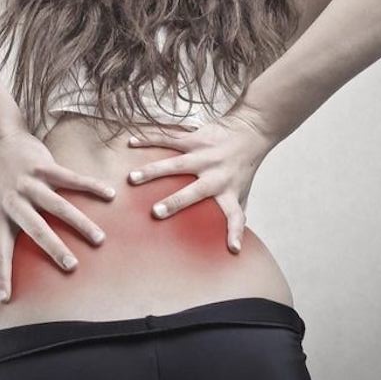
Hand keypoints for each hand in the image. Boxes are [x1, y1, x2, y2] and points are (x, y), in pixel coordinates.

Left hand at [0, 128, 115, 303]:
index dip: (2, 276)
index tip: (6, 300)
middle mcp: (14, 202)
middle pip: (36, 229)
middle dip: (54, 248)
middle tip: (72, 266)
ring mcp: (30, 184)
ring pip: (58, 206)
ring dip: (80, 223)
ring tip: (99, 238)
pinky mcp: (45, 167)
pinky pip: (72, 179)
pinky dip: (91, 187)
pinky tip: (109, 194)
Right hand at [126, 106, 274, 253]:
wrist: (249, 132)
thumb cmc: (241, 169)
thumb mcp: (243, 193)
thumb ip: (236, 216)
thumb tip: (233, 248)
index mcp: (229, 191)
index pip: (235, 214)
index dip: (236, 231)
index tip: (233, 248)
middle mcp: (216, 174)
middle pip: (196, 190)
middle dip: (176, 201)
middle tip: (155, 213)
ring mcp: (204, 155)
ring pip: (176, 163)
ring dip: (153, 170)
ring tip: (132, 178)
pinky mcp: (194, 138)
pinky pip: (169, 139)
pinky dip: (149, 140)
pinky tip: (131, 143)